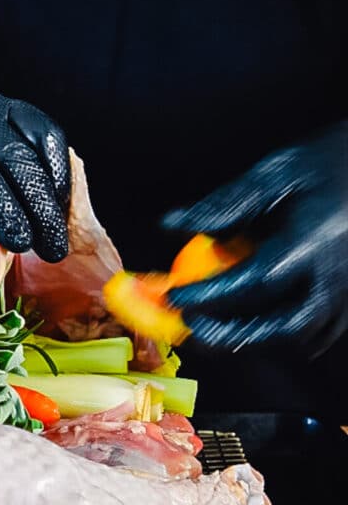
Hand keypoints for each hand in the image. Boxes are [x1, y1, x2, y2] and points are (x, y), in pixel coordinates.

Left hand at [161, 124, 347, 351]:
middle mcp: (335, 278)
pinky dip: (278, 337)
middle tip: (190, 325)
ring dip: (252, 341)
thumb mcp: (276, 173)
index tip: (173, 298)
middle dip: (229, 336)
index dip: (209, 296)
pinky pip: (315, 335)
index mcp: (313, 243)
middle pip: (280, 329)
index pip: (254, 282)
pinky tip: (252, 324)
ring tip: (213, 327)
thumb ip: (224, 204)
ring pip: (299, 340)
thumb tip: (173, 223)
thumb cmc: (332, 163)